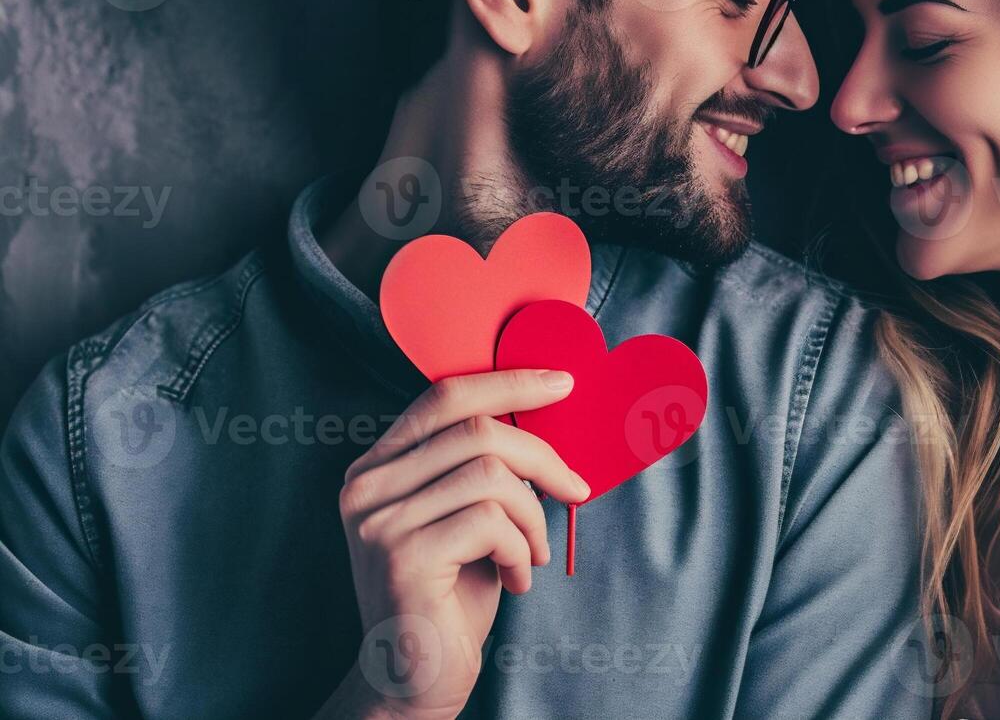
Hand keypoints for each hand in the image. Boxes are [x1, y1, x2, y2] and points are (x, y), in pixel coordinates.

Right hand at [332, 369, 590, 719]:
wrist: (418, 676)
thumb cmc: (453, 594)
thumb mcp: (468, 515)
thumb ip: (483, 465)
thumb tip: (545, 412)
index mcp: (378, 465)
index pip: (445, 397)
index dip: (509, 382)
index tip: (562, 383)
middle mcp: (366, 486)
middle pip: (477, 430)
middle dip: (543, 458)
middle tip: (574, 491)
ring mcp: (378, 521)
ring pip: (491, 474)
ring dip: (533, 515)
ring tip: (531, 554)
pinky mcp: (402, 557)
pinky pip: (490, 521)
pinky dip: (520, 548)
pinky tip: (516, 579)